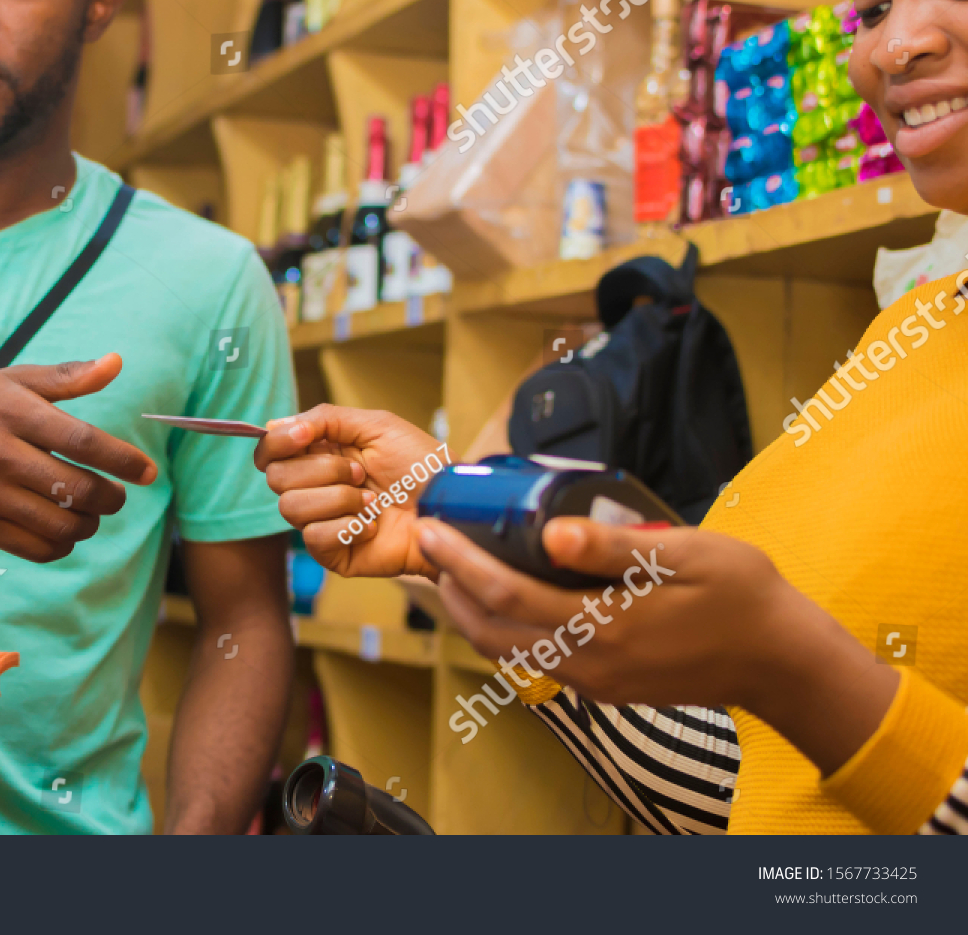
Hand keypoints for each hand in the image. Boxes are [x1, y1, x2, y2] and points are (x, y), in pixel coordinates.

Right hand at [0, 354, 156, 562]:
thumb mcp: (13, 381)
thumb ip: (67, 377)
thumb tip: (117, 363)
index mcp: (13, 412)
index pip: (82, 441)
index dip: (123, 460)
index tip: (148, 472)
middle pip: (75, 489)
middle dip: (110, 499)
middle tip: (117, 497)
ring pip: (58, 525)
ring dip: (88, 525)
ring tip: (91, 514)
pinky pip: (33, 548)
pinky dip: (61, 546)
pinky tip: (65, 532)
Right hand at [252, 404, 447, 578]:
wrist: (449, 507)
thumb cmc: (421, 465)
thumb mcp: (376, 425)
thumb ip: (324, 419)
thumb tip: (274, 426)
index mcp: (319, 454)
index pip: (270, 451)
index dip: (277, 444)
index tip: (305, 437)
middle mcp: (314, 487)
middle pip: (276, 478)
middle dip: (322, 470)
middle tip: (360, 472)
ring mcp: (321, 521)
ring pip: (291, 508)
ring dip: (339, 499)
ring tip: (372, 501)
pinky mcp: (332, 553)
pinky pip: (313, 538)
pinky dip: (347, 528)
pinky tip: (372, 526)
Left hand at [423, 517, 898, 772]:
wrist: (783, 662)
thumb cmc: (743, 596)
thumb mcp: (685, 553)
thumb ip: (613, 545)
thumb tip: (551, 532)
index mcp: (604, 626)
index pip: (506, 593)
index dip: (460, 561)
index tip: (434, 528)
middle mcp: (589, 663)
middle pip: (490, 630)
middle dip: (451, 587)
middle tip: (434, 543)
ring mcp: (594, 681)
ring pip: (506, 651)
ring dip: (471, 612)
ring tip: (455, 567)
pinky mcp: (604, 688)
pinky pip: (534, 660)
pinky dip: (504, 629)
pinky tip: (504, 596)